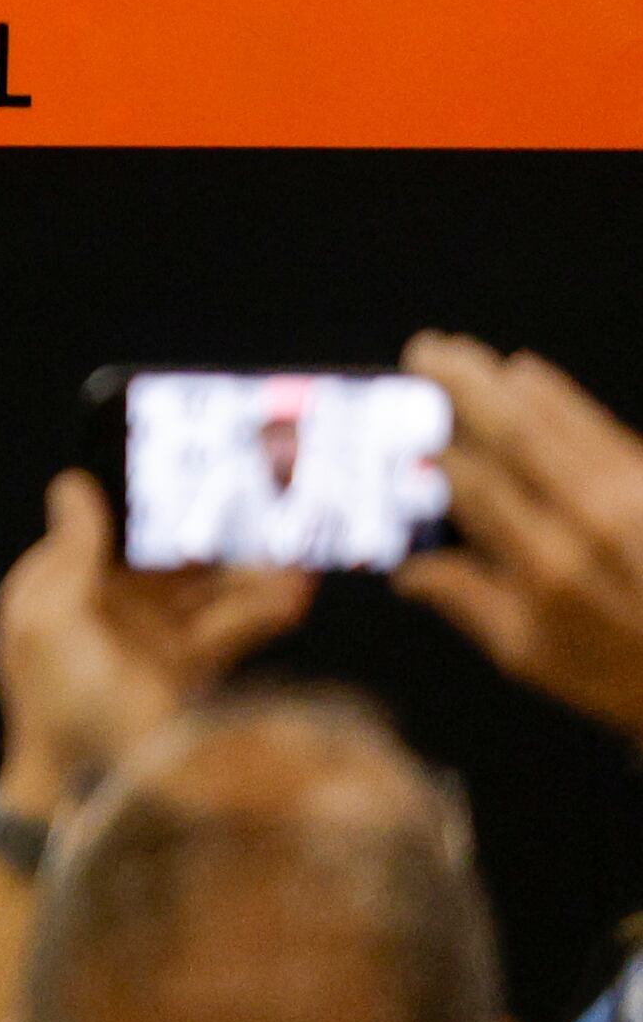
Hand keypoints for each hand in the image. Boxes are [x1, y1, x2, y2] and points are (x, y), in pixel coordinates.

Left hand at [0, 470, 311, 816]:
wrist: (86, 789)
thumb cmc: (59, 701)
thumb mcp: (50, 621)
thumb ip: (69, 553)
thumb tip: (73, 483)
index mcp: (64, 585)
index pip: (110, 525)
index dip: (149, 497)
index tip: (196, 463)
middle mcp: (107, 604)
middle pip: (168, 555)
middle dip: (215, 531)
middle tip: (267, 501)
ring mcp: (151, 637)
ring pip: (207, 588)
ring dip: (250, 570)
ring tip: (298, 549)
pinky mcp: (189, 670)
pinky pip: (228, 628)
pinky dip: (261, 611)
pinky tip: (294, 595)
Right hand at [397, 332, 642, 739]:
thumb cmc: (623, 672)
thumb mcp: (532, 656)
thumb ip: (465, 602)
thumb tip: (406, 567)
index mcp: (545, 569)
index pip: (474, 485)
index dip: (434, 448)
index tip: (401, 426)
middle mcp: (588, 521)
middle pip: (514, 433)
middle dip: (462, 385)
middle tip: (424, 349)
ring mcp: (631, 496)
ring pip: (557, 418)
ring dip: (502, 380)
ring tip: (460, 354)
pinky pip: (598, 424)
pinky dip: (557, 395)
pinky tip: (527, 374)